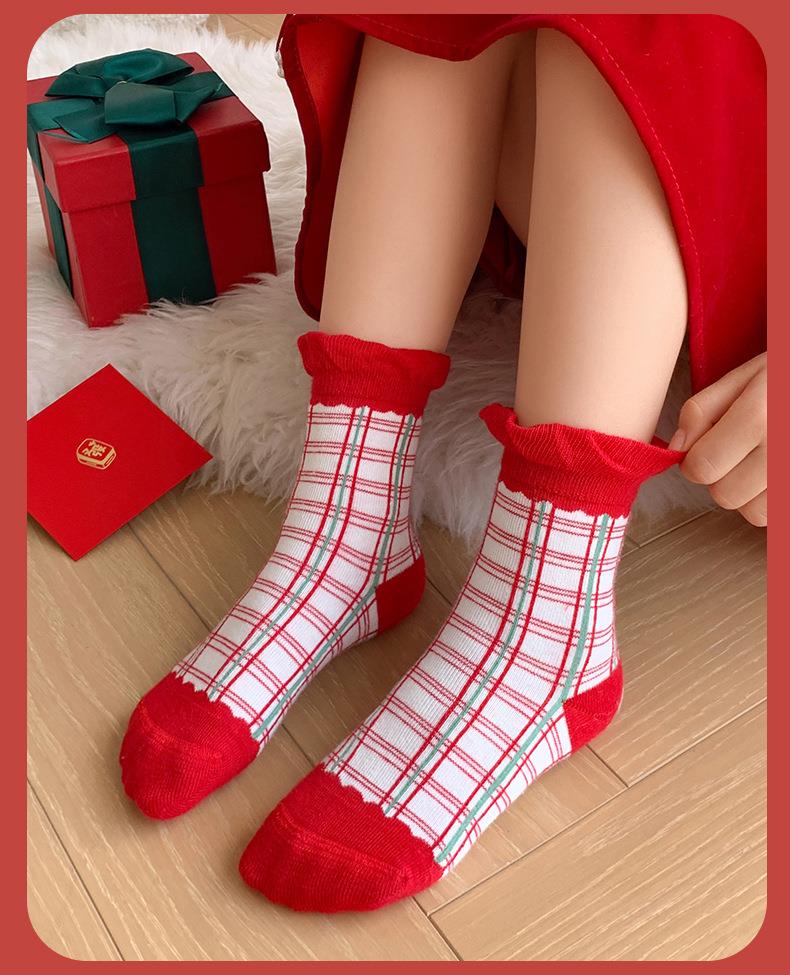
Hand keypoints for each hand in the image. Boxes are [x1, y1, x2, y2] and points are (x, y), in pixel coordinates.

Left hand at [669, 352, 766, 526]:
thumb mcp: (747, 375)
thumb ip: (703, 409)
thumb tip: (677, 447)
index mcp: (760, 416)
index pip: (702, 468)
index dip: (695, 462)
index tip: (704, 450)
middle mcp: (784, 449)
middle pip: (726, 496)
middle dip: (722, 478)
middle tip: (739, 453)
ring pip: (756, 514)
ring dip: (751, 495)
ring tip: (765, 463)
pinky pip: (781, 517)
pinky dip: (775, 501)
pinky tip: (778, 474)